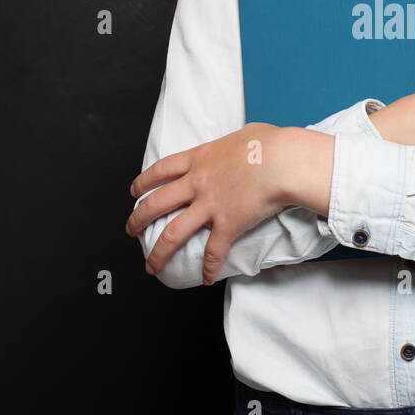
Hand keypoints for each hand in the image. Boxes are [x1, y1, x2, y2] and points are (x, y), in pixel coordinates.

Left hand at [125, 123, 294, 284]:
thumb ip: (236, 143)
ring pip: (172, 234)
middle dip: (138, 219)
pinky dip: (208, 269)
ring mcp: (209, 205)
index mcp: (200, 158)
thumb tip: (245, 143)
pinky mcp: (227, 225)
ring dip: (158, 253)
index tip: (134, 191)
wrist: (284, 161)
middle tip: (131, 230)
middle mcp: (197, 183)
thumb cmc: (271, 144)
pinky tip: (206, 279)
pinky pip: (213, 252)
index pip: (161, 170)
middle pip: (156, 203)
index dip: (143, 182)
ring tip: (150, 266)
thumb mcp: (246, 134)